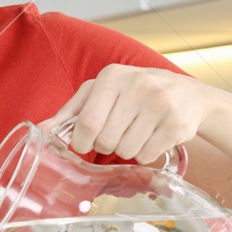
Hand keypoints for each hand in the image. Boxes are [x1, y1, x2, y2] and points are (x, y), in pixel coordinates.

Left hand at [42, 64, 211, 164]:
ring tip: (136, 132)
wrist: (190, 95)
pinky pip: (147, 156)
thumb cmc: (138, 92)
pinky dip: (145, 154)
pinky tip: (152, 137)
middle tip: (116, 134)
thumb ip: (72, 110)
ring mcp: (159, 105)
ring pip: (125, 151)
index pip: (87, 122)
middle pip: (105, 141)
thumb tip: (41, 129)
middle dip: (105, 146)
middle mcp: (137, 86)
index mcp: (113, 76)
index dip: (81, 141)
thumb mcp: (104, 91)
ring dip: (126, 150)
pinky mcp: (176, 125)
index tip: (84, 143)